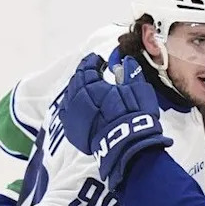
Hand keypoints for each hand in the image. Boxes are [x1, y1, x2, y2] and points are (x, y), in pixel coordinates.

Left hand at [59, 53, 171, 187]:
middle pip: (76, 81)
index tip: (99, 60)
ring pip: (69, 97)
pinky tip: (78, 106)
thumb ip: (130, 73)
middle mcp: (77, 98)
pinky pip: (66, 114)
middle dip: (84, 75)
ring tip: (86, 90)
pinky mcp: (72, 131)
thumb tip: (125, 61)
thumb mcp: (138, 89)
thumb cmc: (134, 115)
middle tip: (93, 73)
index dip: (92, 62)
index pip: (87, 68)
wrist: (127, 145)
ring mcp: (72, 115)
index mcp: (91, 85)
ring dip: (77, 90)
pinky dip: (71, 107)